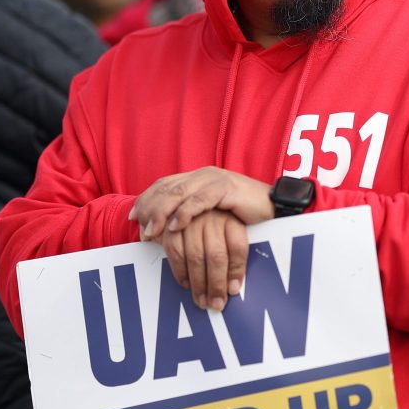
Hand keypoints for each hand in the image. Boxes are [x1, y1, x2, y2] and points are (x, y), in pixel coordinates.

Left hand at [130, 167, 273, 239]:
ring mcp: (215, 179)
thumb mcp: (212, 215)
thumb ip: (192, 216)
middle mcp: (204, 175)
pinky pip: (201, 200)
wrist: (275, 208)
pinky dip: (185, 213)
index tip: (133, 217)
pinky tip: (175, 225)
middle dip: (150, 207)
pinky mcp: (227, 188)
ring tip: (151, 231)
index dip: (146, 199)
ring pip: (180, 192)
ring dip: (162, 213)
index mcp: (198, 178)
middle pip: (168, 187)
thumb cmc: (244, 215)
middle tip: (138, 227)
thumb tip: (165, 232)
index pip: (164, 185)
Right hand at [157, 209, 250, 311]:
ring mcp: (192, 220)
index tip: (234, 290)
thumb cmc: (216, 221)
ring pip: (196, 257)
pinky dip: (180, 271)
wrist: (188, 197)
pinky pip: (175, 251)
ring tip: (201, 301)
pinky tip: (186, 284)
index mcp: (232, 218)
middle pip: (217, 256)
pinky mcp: (172, 224)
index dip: (237, 271)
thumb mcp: (234, 226)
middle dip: (216, 284)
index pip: (238, 248)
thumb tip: (236, 284)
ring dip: (198, 283)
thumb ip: (234, 251)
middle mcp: (213, 217)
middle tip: (217, 304)